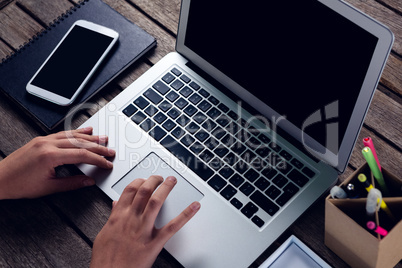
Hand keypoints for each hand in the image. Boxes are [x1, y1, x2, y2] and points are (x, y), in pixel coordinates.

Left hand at [0, 127, 114, 198]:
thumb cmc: (19, 185)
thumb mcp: (48, 188)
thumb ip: (71, 183)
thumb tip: (88, 181)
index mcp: (50, 156)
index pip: (82, 155)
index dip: (98, 160)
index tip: (107, 164)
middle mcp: (48, 144)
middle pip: (81, 143)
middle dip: (98, 147)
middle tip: (111, 151)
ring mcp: (44, 140)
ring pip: (72, 136)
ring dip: (90, 137)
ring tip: (103, 138)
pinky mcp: (41, 139)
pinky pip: (63, 133)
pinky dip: (76, 132)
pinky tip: (85, 131)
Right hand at [90, 176, 200, 267]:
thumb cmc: (106, 259)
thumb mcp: (104, 234)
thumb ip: (112, 216)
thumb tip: (116, 204)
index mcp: (118, 217)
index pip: (130, 190)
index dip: (139, 181)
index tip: (144, 179)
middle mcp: (131, 220)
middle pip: (144, 191)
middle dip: (153, 180)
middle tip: (160, 177)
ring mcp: (144, 230)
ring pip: (156, 202)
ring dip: (166, 188)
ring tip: (172, 181)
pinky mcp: (154, 242)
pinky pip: (172, 226)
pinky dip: (185, 215)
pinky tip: (194, 206)